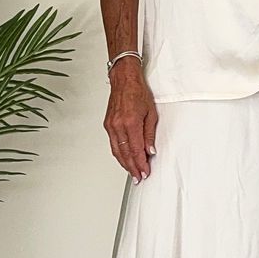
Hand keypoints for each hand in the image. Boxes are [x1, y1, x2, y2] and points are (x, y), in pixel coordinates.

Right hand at [105, 58, 157, 180]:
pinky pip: (113, 144)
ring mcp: (111, 126)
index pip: (136, 150)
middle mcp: (118, 125)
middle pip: (125, 154)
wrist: (124, 80)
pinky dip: (119, 154)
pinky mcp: (107, 125)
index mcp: (131, 122)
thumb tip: (150, 150)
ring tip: (132, 172)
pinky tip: (124, 159)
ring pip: (117, 151)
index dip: (141, 164)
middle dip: (132, 168)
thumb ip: (150, 134)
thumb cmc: (138, 92)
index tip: (145, 172)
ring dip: (125, 164)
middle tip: (138, 177)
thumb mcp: (151, 113)